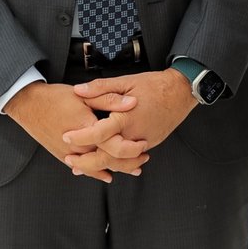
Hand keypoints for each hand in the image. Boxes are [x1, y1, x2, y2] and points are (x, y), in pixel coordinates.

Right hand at [4, 81, 147, 182]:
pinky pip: (82, 169)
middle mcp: (78, 146)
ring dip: (116, 168)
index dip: (130, 148)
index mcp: (86, 129)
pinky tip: (107, 175)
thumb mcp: (85, 94)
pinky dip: (96, 173)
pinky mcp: (62, 155)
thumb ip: (109, 99)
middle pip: (108, 160)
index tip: (143, 144)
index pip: (113, 144)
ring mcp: (69, 153)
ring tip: (134, 167)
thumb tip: (132, 102)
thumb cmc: (56, 97)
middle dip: (128, 162)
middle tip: (144, 157)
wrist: (29, 105)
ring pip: (97, 167)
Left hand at [63, 70, 196, 175]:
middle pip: (107, 157)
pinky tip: (105, 163)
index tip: (66, 137)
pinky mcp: (149, 144)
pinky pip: (130, 159)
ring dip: (99, 167)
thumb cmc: (155, 85)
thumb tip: (79, 90)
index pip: (99, 133)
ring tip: (82, 166)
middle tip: (70, 160)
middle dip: (86, 162)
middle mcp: (134, 133)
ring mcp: (143, 141)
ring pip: (119, 162)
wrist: (181, 92)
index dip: (80, 136)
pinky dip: (115, 163)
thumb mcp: (126, 81)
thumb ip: (100, 88)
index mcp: (126, 117)